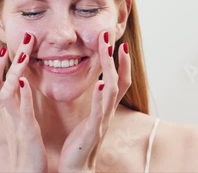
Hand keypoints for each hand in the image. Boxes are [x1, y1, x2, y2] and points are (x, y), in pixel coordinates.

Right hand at [0, 33, 47, 171]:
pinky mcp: (26, 131)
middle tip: (23, 38)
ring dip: (13, 71)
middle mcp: (7, 113)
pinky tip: (24, 82)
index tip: (5, 46)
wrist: (27, 172)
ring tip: (23, 54)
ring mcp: (15, 121)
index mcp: (8, 110)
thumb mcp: (21, 121)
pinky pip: (21, 111)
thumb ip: (20, 103)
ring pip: (6, 92)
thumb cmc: (26, 147)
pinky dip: (22, 96)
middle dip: (6, 60)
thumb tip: (19, 86)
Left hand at [58, 31, 131, 171]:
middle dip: (116, 58)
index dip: (121, 63)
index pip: (118, 80)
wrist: (76, 168)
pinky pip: (99, 112)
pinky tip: (102, 84)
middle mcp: (107, 112)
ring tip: (108, 50)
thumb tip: (99, 85)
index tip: (119, 43)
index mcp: (104, 108)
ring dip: (111, 69)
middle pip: (119, 80)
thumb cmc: (80, 143)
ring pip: (112, 91)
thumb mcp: (89, 118)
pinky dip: (102, 97)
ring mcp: (102, 121)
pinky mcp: (93, 131)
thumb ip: (95, 102)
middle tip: (111, 38)